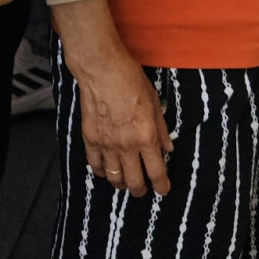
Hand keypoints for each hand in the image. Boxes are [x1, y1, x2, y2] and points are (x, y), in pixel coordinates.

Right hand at [64, 29, 170, 196]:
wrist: (101, 68)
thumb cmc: (130, 79)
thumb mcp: (154, 102)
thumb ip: (161, 128)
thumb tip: (167, 147)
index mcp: (146, 137)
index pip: (157, 172)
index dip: (162, 186)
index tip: (163, 189)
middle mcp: (126, 145)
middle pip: (134, 182)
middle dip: (141, 190)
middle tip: (143, 189)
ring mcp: (106, 144)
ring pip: (114, 178)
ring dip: (121, 183)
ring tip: (124, 181)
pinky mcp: (90, 139)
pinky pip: (95, 165)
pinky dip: (101, 171)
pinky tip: (105, 168)